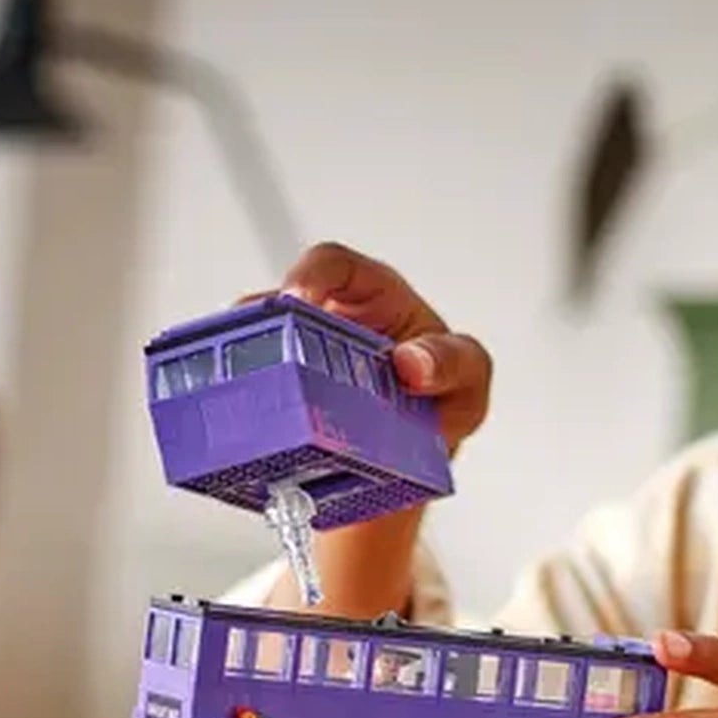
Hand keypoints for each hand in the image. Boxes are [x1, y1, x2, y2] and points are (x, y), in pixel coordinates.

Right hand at [265, 242, 492, 452]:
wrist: (425, 451)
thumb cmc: (444, 396)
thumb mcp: (468, 377)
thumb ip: (453, 361)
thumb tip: (410, 361)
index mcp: (372, 297)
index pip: (332, 266)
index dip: (309, 276)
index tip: (297, 300)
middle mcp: (327, 325)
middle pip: (277, 311)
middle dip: (262, 331)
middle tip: (264, 358)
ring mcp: (301, 364)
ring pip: (256, 354)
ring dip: (248, 373)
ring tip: (249, 397)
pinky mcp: (286, 405)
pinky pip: (256, 401)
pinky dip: (249, 413)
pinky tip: (253, 433)